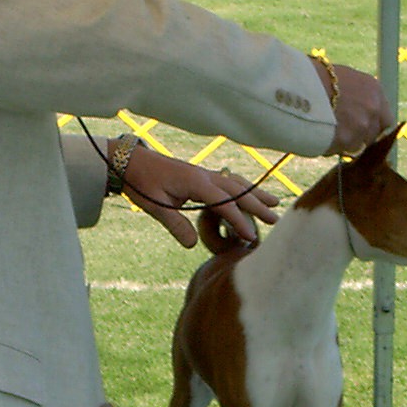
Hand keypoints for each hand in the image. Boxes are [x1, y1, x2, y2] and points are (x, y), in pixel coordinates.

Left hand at [119, 145, 279, 247]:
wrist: (130, 161)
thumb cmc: (141, 183)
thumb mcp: (154, 206)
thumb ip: (174, 224)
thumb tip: (192, 245)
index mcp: (195, 182)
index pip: (223, 202)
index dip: (238, 219)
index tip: (250, 235)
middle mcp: (204, 176)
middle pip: (237, 191)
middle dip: (257, 205)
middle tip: (276, 219)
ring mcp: (205, 174)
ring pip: (236, 184)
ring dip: (255, 193)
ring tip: (275, 203)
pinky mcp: (202, 176)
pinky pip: (228, 181)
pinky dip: (243, 188)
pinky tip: (252, 193)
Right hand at [312, 62, 393, 155]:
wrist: (297, 85)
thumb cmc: (312, 77)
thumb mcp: (341, 78)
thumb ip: (355, 95)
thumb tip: (354, 107)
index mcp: (373, 89)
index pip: (385, 118)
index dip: (372, 125)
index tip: (360, 128)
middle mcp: (373, 108)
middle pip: (373, 135)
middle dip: (359, 137)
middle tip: (341, 133)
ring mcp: (362, 126)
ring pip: (357, 145)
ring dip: (344, 143)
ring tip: (324, 131)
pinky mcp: (347, 141)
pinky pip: (340, 151)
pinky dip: (330, 147)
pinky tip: (317, 135)